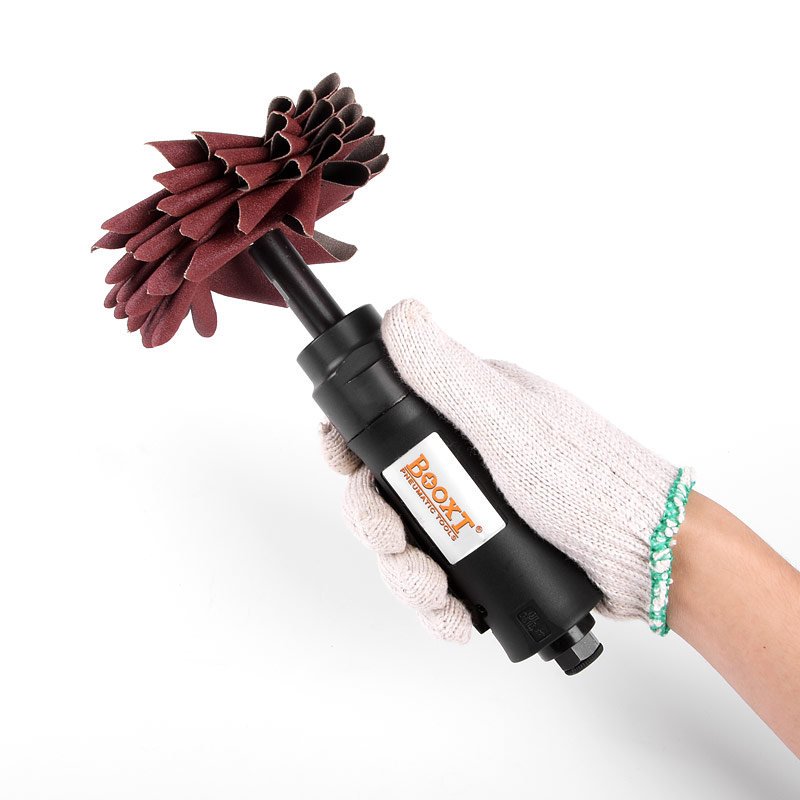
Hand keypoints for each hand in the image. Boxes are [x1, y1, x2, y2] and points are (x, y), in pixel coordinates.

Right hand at [321, 300, 693, 640]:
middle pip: (387, 488)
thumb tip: (401, 316)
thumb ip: (448, 375)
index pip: (386, 418)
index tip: (347, 466)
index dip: (354, 444)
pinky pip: (441, 576)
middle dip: (377, 520)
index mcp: (467, 414)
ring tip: (433, 590)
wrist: (647, 556)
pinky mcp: (488, 554)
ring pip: (408, 538)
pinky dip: (437, 600)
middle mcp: (466, 459)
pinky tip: (451, 611)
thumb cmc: (589, 483)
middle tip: (393, 542)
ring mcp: (477, 509)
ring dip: (405, 570)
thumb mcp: (510, 422)